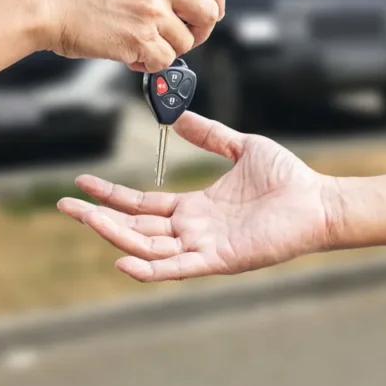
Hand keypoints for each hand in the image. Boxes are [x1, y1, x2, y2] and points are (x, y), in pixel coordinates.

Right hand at [38, 0, 224, 72]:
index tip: (210, 15)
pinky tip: (130, 56)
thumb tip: (190, 8)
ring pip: (184, 42)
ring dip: (165, 49)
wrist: (46, 3)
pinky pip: (164, 61)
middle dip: (198, 32)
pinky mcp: (141, 38)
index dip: (216, 2)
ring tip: (138, 43)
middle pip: (207, 13)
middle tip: (180, 39)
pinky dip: (150, 65)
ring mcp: (152, 10)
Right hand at [58, 112, 338, 280]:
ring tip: (86, 218)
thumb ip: (209, 134)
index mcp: (194, 207)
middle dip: (99, 216)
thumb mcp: (240, 146)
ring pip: (148, 246)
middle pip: (135, 227)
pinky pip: (177, 268)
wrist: (318, 200)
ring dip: (115, 235)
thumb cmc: (287, 177)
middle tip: (66, 204)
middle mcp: (193, 230)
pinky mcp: (220, 260)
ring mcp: (204, 247)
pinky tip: (122, 259)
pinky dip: (149, 268)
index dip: (112, 194)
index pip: (142, 205)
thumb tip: (179, 117)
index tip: (83, 182)